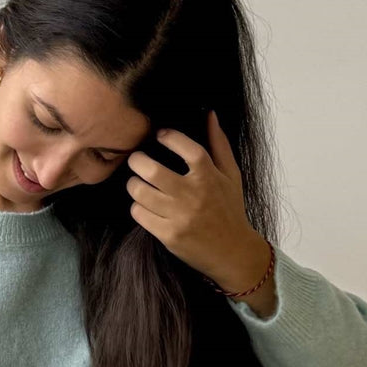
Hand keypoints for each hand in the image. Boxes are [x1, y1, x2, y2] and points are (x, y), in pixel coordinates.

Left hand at [124, 108, 261, 286]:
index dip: (169, 137)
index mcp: (210, 177)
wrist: (233, 252)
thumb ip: (219, 144)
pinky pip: (140, 214)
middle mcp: (194, 196)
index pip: (186, 147)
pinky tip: (144, 205)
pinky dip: (137, 207)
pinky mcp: (169, 235)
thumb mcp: (231, 176)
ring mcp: (180, 217)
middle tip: (136, 160)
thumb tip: (209, 114)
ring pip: (139, 192)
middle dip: (136, 161)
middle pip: (151, 170)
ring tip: (137, 183)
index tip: (160, 135)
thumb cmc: (230, 209)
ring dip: (133, 185)